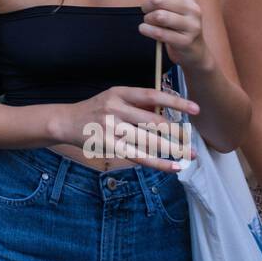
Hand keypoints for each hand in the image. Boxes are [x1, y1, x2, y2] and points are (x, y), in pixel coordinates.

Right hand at [47, 86, 197, 172]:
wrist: (66, 121)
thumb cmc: (95, 110)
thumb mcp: (113, 98)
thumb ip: (137, 103)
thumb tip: (166, 111)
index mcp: (119, 93)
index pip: (152, 96)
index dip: (175, 102)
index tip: (195, 109)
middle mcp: (115, 108)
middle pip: (153, 121)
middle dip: (177, 132)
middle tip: (195, 140)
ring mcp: (111, 127)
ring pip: (148, 141)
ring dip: (172, 149)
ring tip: (190, 155)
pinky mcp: (108, 145)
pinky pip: (138, 156)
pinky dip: (158, 163)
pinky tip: (173, 167)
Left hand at [139, 0, 208, 68]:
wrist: (195, 52)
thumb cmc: (178, 25)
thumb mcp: (173, 4)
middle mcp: (192, 7)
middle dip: (145, 6)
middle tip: (146, 12)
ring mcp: (191, 24)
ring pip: (157, 16)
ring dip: (147, 20)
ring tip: (149, 23)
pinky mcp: (185, 41)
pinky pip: (159, 33)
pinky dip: (146, 31)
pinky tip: (146, 30)